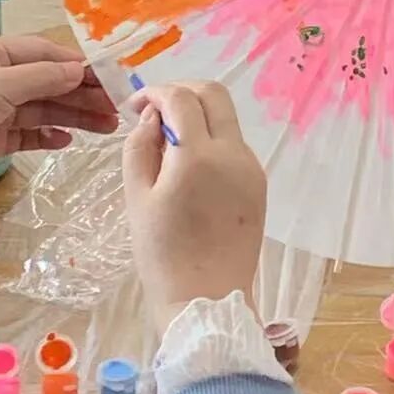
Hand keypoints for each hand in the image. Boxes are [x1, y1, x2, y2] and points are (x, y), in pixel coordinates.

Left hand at [0, 36, 116, 243]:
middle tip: (115, 107)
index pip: (43, 53)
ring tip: (106, 127)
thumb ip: (43, 78)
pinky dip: (49, 135)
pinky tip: (67, 141)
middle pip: (48, 82)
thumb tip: (80, 70)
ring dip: (74, 116)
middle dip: (82, 93)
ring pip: (43, 108)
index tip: (110, 77)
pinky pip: (29, 133)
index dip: (77, 65)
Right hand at [123, 83, 265, 334]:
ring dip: (197, 117)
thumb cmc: (162, 255)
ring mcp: (251, 168)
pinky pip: (234, 146)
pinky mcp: (259, 184)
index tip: (134, 106)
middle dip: (182, 92)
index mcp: (200, 156)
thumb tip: (152, 117)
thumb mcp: (137, 198)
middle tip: (154, 111)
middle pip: (215, 96)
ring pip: (226, 120)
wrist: (207, 300)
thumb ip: (140, 147)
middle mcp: (234, 154)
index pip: (181, 99)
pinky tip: (189, 167)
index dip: (155, 92)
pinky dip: (211, 141)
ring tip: (167, 145)